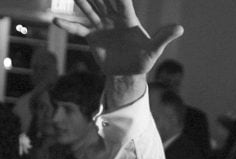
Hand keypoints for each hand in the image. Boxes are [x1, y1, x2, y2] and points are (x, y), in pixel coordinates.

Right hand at [53, 0, 182, 75]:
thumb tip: (180, 28)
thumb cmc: (143, 60)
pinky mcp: (92, 37)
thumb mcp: (153, 51)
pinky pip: (78, 29)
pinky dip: (67, 25)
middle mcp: (112, 18)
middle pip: (102, 0)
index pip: (121, 0)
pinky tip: (55, 20)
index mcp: (128, 18)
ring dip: (80, 0)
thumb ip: (164, 38)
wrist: (128, 74)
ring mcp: (101, 26)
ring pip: (88, 9)